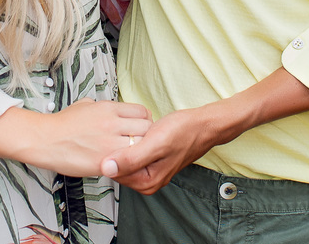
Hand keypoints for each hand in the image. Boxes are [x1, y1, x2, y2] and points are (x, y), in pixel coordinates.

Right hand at [0, 99, 151, 177]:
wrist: (45, 140)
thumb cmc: (62, 124)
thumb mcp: (84, 104)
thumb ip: (101, 106)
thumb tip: (110, 108)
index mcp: (108, 108)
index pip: (142, 111)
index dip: (143, 120)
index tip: (138, 127)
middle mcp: (112, 123)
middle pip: (147, 127)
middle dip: (145, 135)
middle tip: (139, 142)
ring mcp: (110, 142)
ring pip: (141, 145)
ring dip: (139, 150)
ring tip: (131, 153)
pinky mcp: (105, 160)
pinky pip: (128, 161)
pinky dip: (129, 163)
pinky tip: (121, 163)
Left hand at [99, 107, 217, 194]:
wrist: (202, 125)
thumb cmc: (183, 132)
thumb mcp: (155, 144)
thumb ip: (130, 159)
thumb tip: (106, 168)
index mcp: (146, 182)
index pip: (113, 172)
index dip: (109, 153)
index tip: (109, 136)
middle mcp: (147, 181)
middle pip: (117, 166)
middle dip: (116, 149)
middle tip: (121, 129)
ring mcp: (149, 171)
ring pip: (124, 158)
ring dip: (123, 143)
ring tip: (129, 129)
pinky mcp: (151, 160)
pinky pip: (132, 153)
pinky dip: (131, 142)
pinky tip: (135, 132)